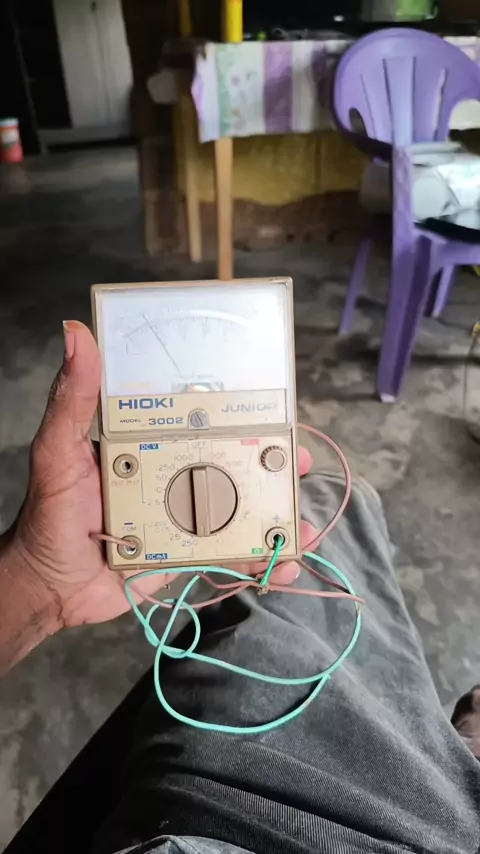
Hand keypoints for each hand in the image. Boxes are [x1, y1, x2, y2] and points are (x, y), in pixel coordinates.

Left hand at [10, 322, 317, 628]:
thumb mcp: (57, 452)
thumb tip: (76, 334)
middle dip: (274, 461)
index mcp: (152, 442)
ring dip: (277, 513)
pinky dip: (261, 558)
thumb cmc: (49, 514)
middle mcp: (174, 473)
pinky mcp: (190, 553)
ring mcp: (185, 515)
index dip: (244, 411)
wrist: (50, 587)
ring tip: (300, 528)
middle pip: (235, 460)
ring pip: (243, 508)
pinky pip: (232, 552)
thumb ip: (72, 400)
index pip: (204, 418)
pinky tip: (281, 563)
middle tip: (300, 463)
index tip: (275, 406)